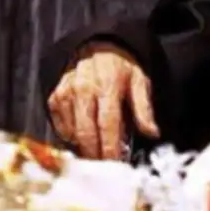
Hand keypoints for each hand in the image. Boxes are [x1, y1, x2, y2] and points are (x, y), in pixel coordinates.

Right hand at [47, 45, 159, 161]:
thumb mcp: (139, 81)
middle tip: (104, 165)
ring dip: (83, 146)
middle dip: (95, 153)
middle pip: (86, 131)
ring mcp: (67, 92)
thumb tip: (152, 133)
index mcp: (108, 86)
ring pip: (71, 130)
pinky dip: (69, 135)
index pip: (108, 123)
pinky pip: (59, 123)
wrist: (97, 45)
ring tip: (96, 152)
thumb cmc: (120, 66)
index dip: (110, 146)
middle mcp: (84, 89)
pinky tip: (81, 136)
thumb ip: (144, 109)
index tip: (115, 162)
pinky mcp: (56, 95)